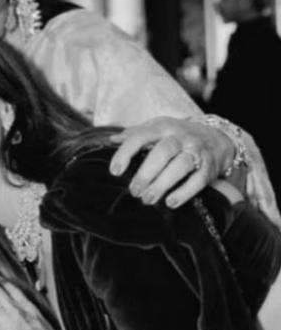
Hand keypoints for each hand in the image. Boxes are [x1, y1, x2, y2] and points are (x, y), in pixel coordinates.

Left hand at [108, 116, 234, 207]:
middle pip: (162, 152)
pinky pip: (198, 180)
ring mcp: (196, 151)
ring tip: (147, 199)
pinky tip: (170, 202)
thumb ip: (135, 134)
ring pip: (180, 166)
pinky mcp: (209, 167)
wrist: (218, 137)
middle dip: (146, 173)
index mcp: (162, 127)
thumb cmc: (178, 134)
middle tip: (134, 190)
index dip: (126, 153)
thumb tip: (111, 139)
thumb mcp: (157, 127)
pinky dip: (184, 192)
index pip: (140, 137)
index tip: (115, 171)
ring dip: (162, 184)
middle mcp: (180, 137)